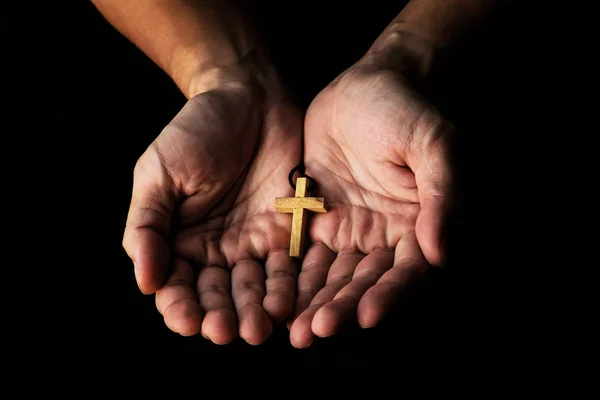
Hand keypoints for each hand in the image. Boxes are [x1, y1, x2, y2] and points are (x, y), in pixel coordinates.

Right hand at [123, 73, 303, 344]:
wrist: (249, 98)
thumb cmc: (196, 130)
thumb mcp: (160, 172)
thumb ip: (147, 225)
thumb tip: (144, 281)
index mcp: (177, 240)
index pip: (175, 285)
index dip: (179, 306)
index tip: (187, 321)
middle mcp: (214, 250)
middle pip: (216, 295)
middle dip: (221, 316)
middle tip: (228, 332)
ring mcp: (251, 244)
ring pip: (252, 289)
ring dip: (254, 311)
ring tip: (259, 329)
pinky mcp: (286, 234)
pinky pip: (286, 268)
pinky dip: (286, 288)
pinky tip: (286, 304)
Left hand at [288, 63, 455, 347]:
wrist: (366, 86)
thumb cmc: (407, 110)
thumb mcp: (434, 143)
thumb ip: (443, 195)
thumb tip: (439, 253)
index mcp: (419, 226)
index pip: (407, 273)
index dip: (389, 296)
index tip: (365, 316)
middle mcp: (385, 238)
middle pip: (364, 284)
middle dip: (341, 310)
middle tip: (314, 333)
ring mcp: (350, 231)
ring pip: (332, 277)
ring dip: (314, 305)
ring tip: (293, 332)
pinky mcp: (318, 220)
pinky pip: (305, 256)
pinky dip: (293, 279)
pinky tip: (275, 299)